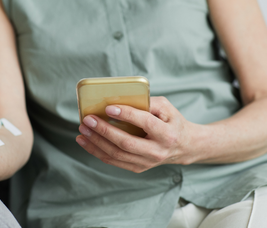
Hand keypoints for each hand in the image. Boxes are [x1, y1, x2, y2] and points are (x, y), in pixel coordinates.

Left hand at [76, 96, 198, 172]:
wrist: (184, 147)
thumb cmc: (172, 122)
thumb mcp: (167, 107)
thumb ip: (147, 102)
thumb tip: (121, 98)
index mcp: (167, 134)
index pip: (145, 123)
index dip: (126, 114)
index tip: (109, 107)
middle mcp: (157, 151)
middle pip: (126, 143)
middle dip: (104, 131)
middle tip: (88, 119)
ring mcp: (147, 162)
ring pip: (117, 154)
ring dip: (96, 142)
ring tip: (82, 130)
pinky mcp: (138, 167)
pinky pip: (114, 161)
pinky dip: (97, 151)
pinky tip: (86, 141)